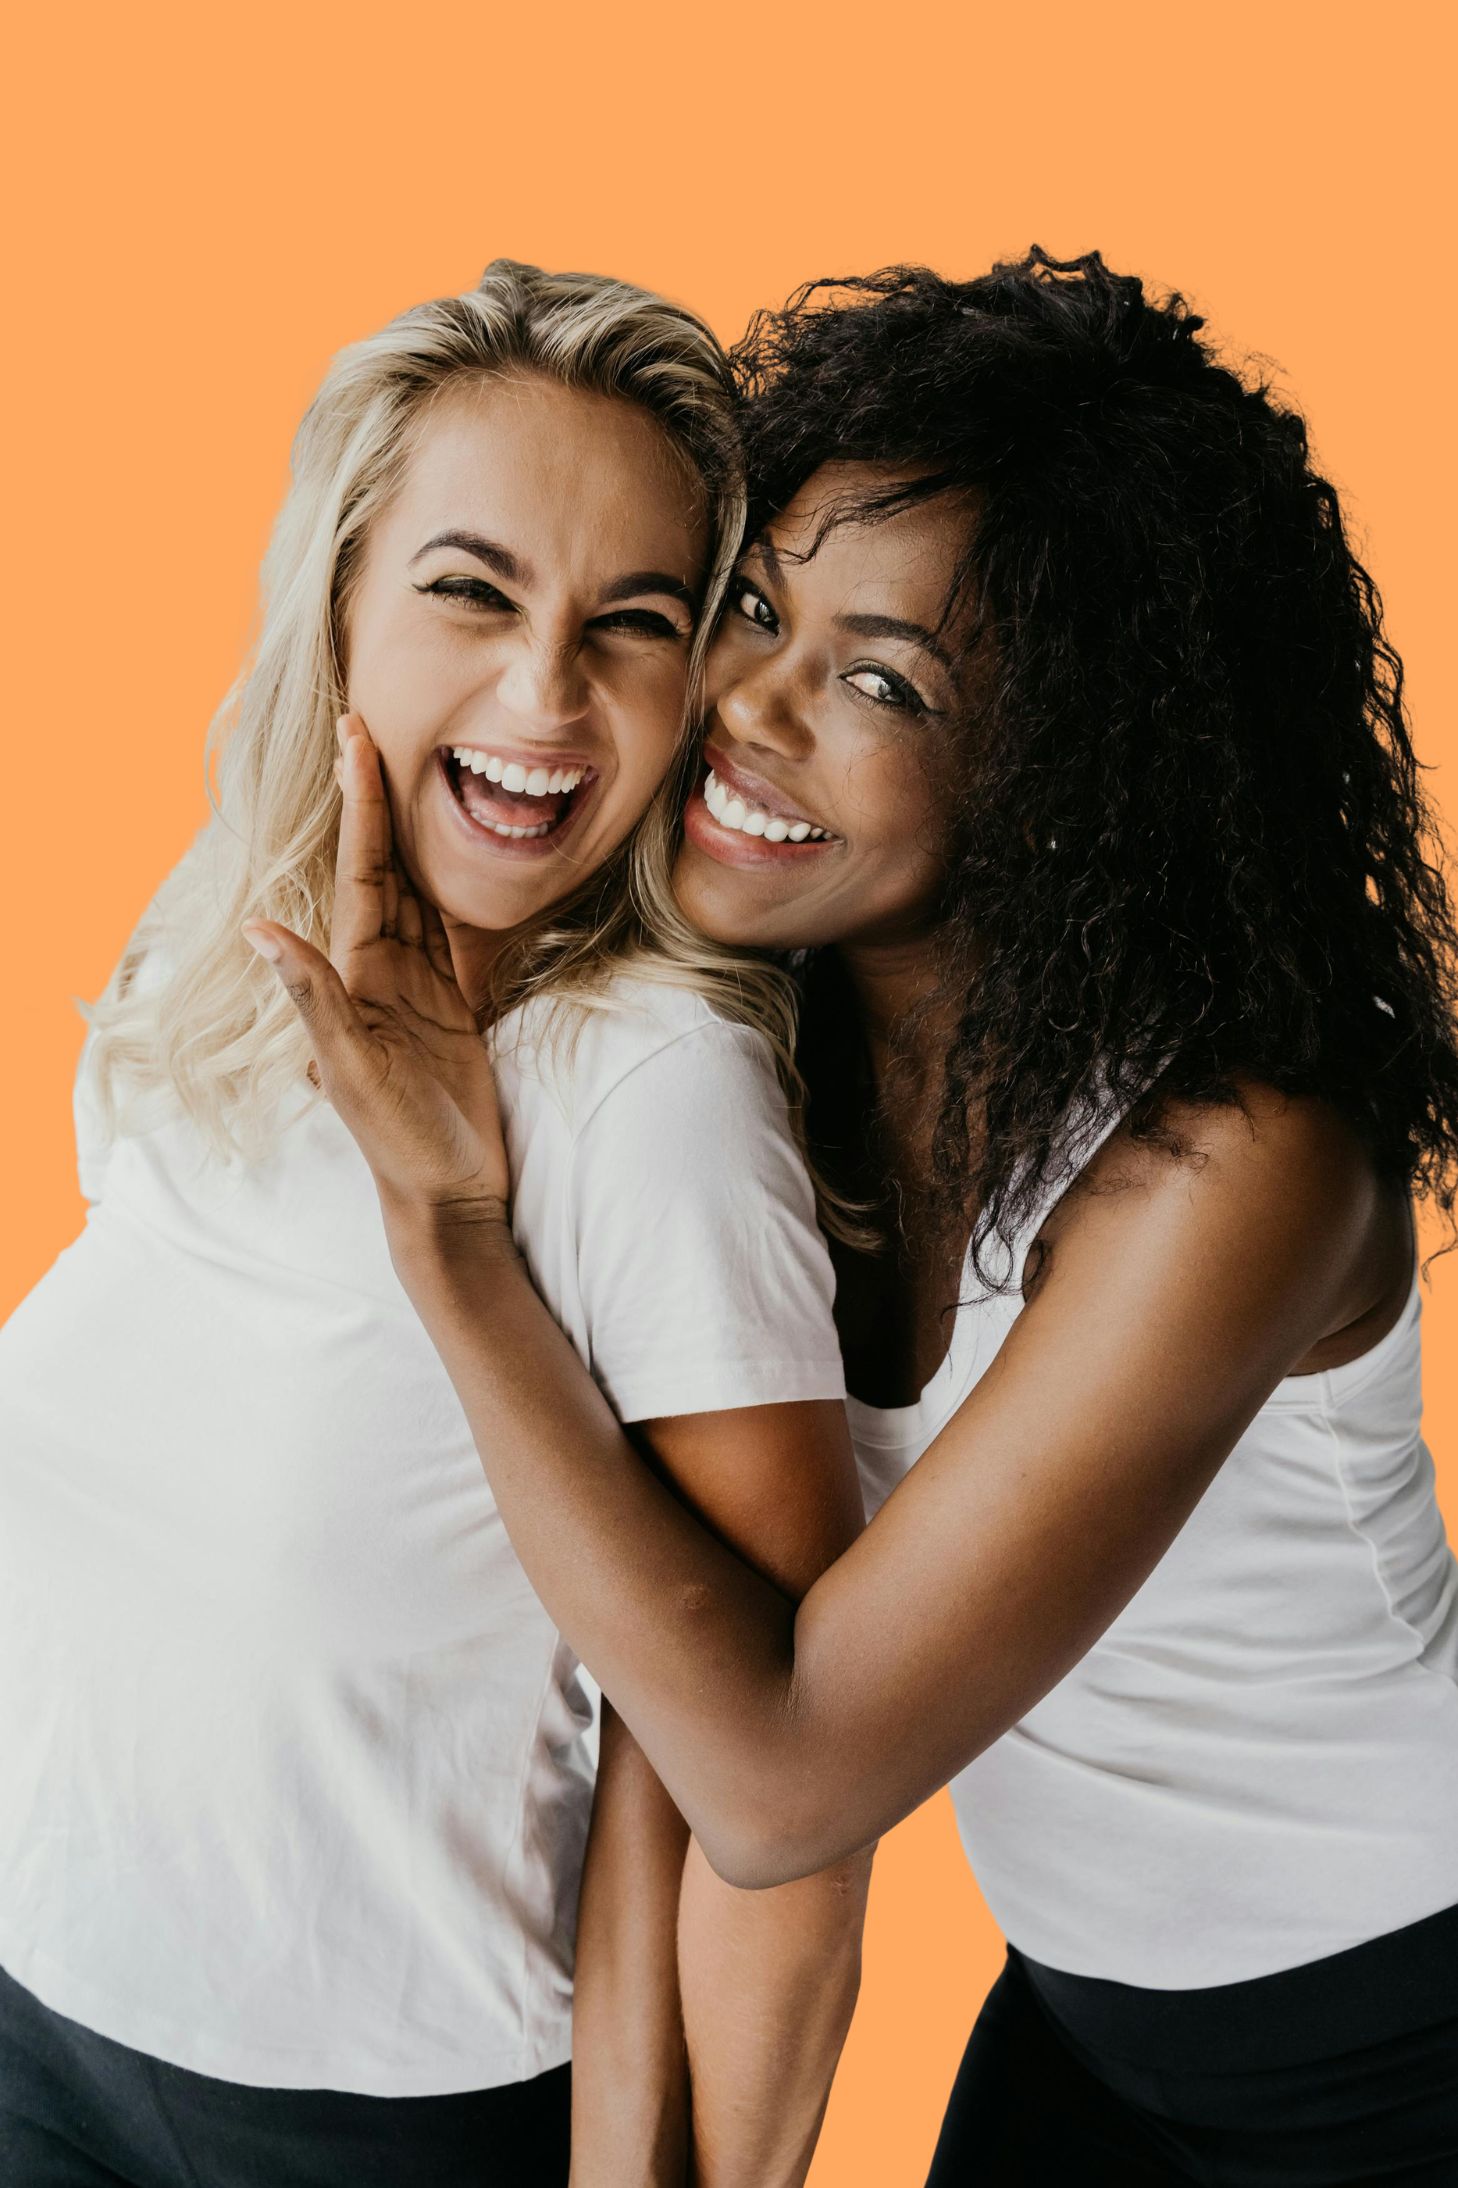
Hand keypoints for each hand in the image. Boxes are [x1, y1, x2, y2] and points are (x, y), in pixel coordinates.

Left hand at [241, 714, 511, 1233]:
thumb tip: (261, 930)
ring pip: (415, 893)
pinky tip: (451, 860)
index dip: (360, 805)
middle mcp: (381, 972)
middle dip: (377, 799)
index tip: (357, 738)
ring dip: (409, 834)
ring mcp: (416, 988)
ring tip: (407, 772)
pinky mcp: (450, 1007)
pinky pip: (447, 934)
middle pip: (383, 868)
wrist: (448, 1192)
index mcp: (356, 976)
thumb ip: (314, 998)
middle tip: (373, 725)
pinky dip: (447, 890)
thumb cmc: (397, 1139)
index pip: (361, 872)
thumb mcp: (351, 1068)